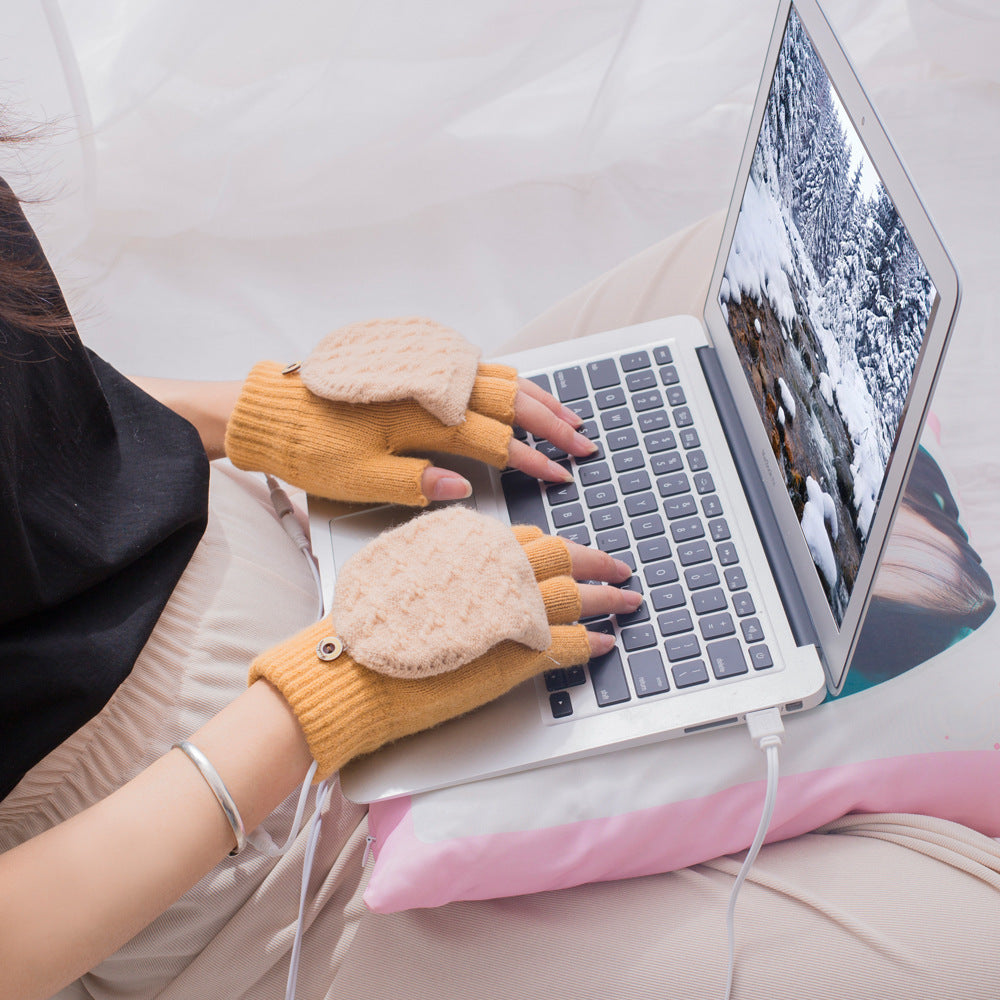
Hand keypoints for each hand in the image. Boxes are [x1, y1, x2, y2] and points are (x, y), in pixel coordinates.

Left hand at [225, 317, 594, 506]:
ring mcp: (425, 370)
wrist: (271, 410)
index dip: (534, 460)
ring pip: (497, 377)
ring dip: (536, 397)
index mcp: (424, 419)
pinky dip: (507, 379)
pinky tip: (518, 388)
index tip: (561, 476)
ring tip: (567, 414)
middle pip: (510, 401)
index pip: (496, 441)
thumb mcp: (359, 478)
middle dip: (552, 423)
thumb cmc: (312, 448)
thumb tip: (465, 486)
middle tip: (584, 443)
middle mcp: (432, 386)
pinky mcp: (414, 362)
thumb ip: (417, 482)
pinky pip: (474, 366)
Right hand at [250, 510, 638, 777]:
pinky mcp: (517, 654)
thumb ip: (449, 569)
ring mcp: (511, 611)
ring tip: (627, 602)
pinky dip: (591, 642)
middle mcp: (496, 571)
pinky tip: (605, 644)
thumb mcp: (409, 576)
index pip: (528, 540)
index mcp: (469, 548)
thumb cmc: (368, 626)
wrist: (352, 669)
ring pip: (574, 597)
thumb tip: (472, 572)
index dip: (557, 546)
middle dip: (596, 564)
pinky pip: (568, 644)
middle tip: (620, 570)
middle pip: (561, 560)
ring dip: (606, 599)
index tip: (573, 551)